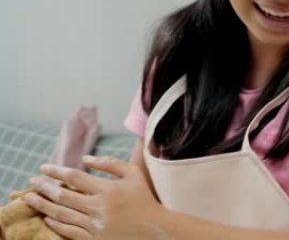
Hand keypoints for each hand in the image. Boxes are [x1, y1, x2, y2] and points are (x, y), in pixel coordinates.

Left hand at [25, 156, 164, 239]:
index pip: (75, 177)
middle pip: (64, 196)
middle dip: (45, 188)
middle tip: (32, 182)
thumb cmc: (145, 199)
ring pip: (63, 214)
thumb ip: (111, 164)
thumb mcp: (134, 174)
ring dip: (44, 205)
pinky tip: (48, 217)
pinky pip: (70, 232)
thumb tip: (86, 158)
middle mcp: (99, 208)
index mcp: (108, 190)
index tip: (44, 167)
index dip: (57, 171)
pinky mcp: (95, 239)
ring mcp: (96, 225)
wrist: (155, 230)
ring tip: (31, 199)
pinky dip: (57, 224)